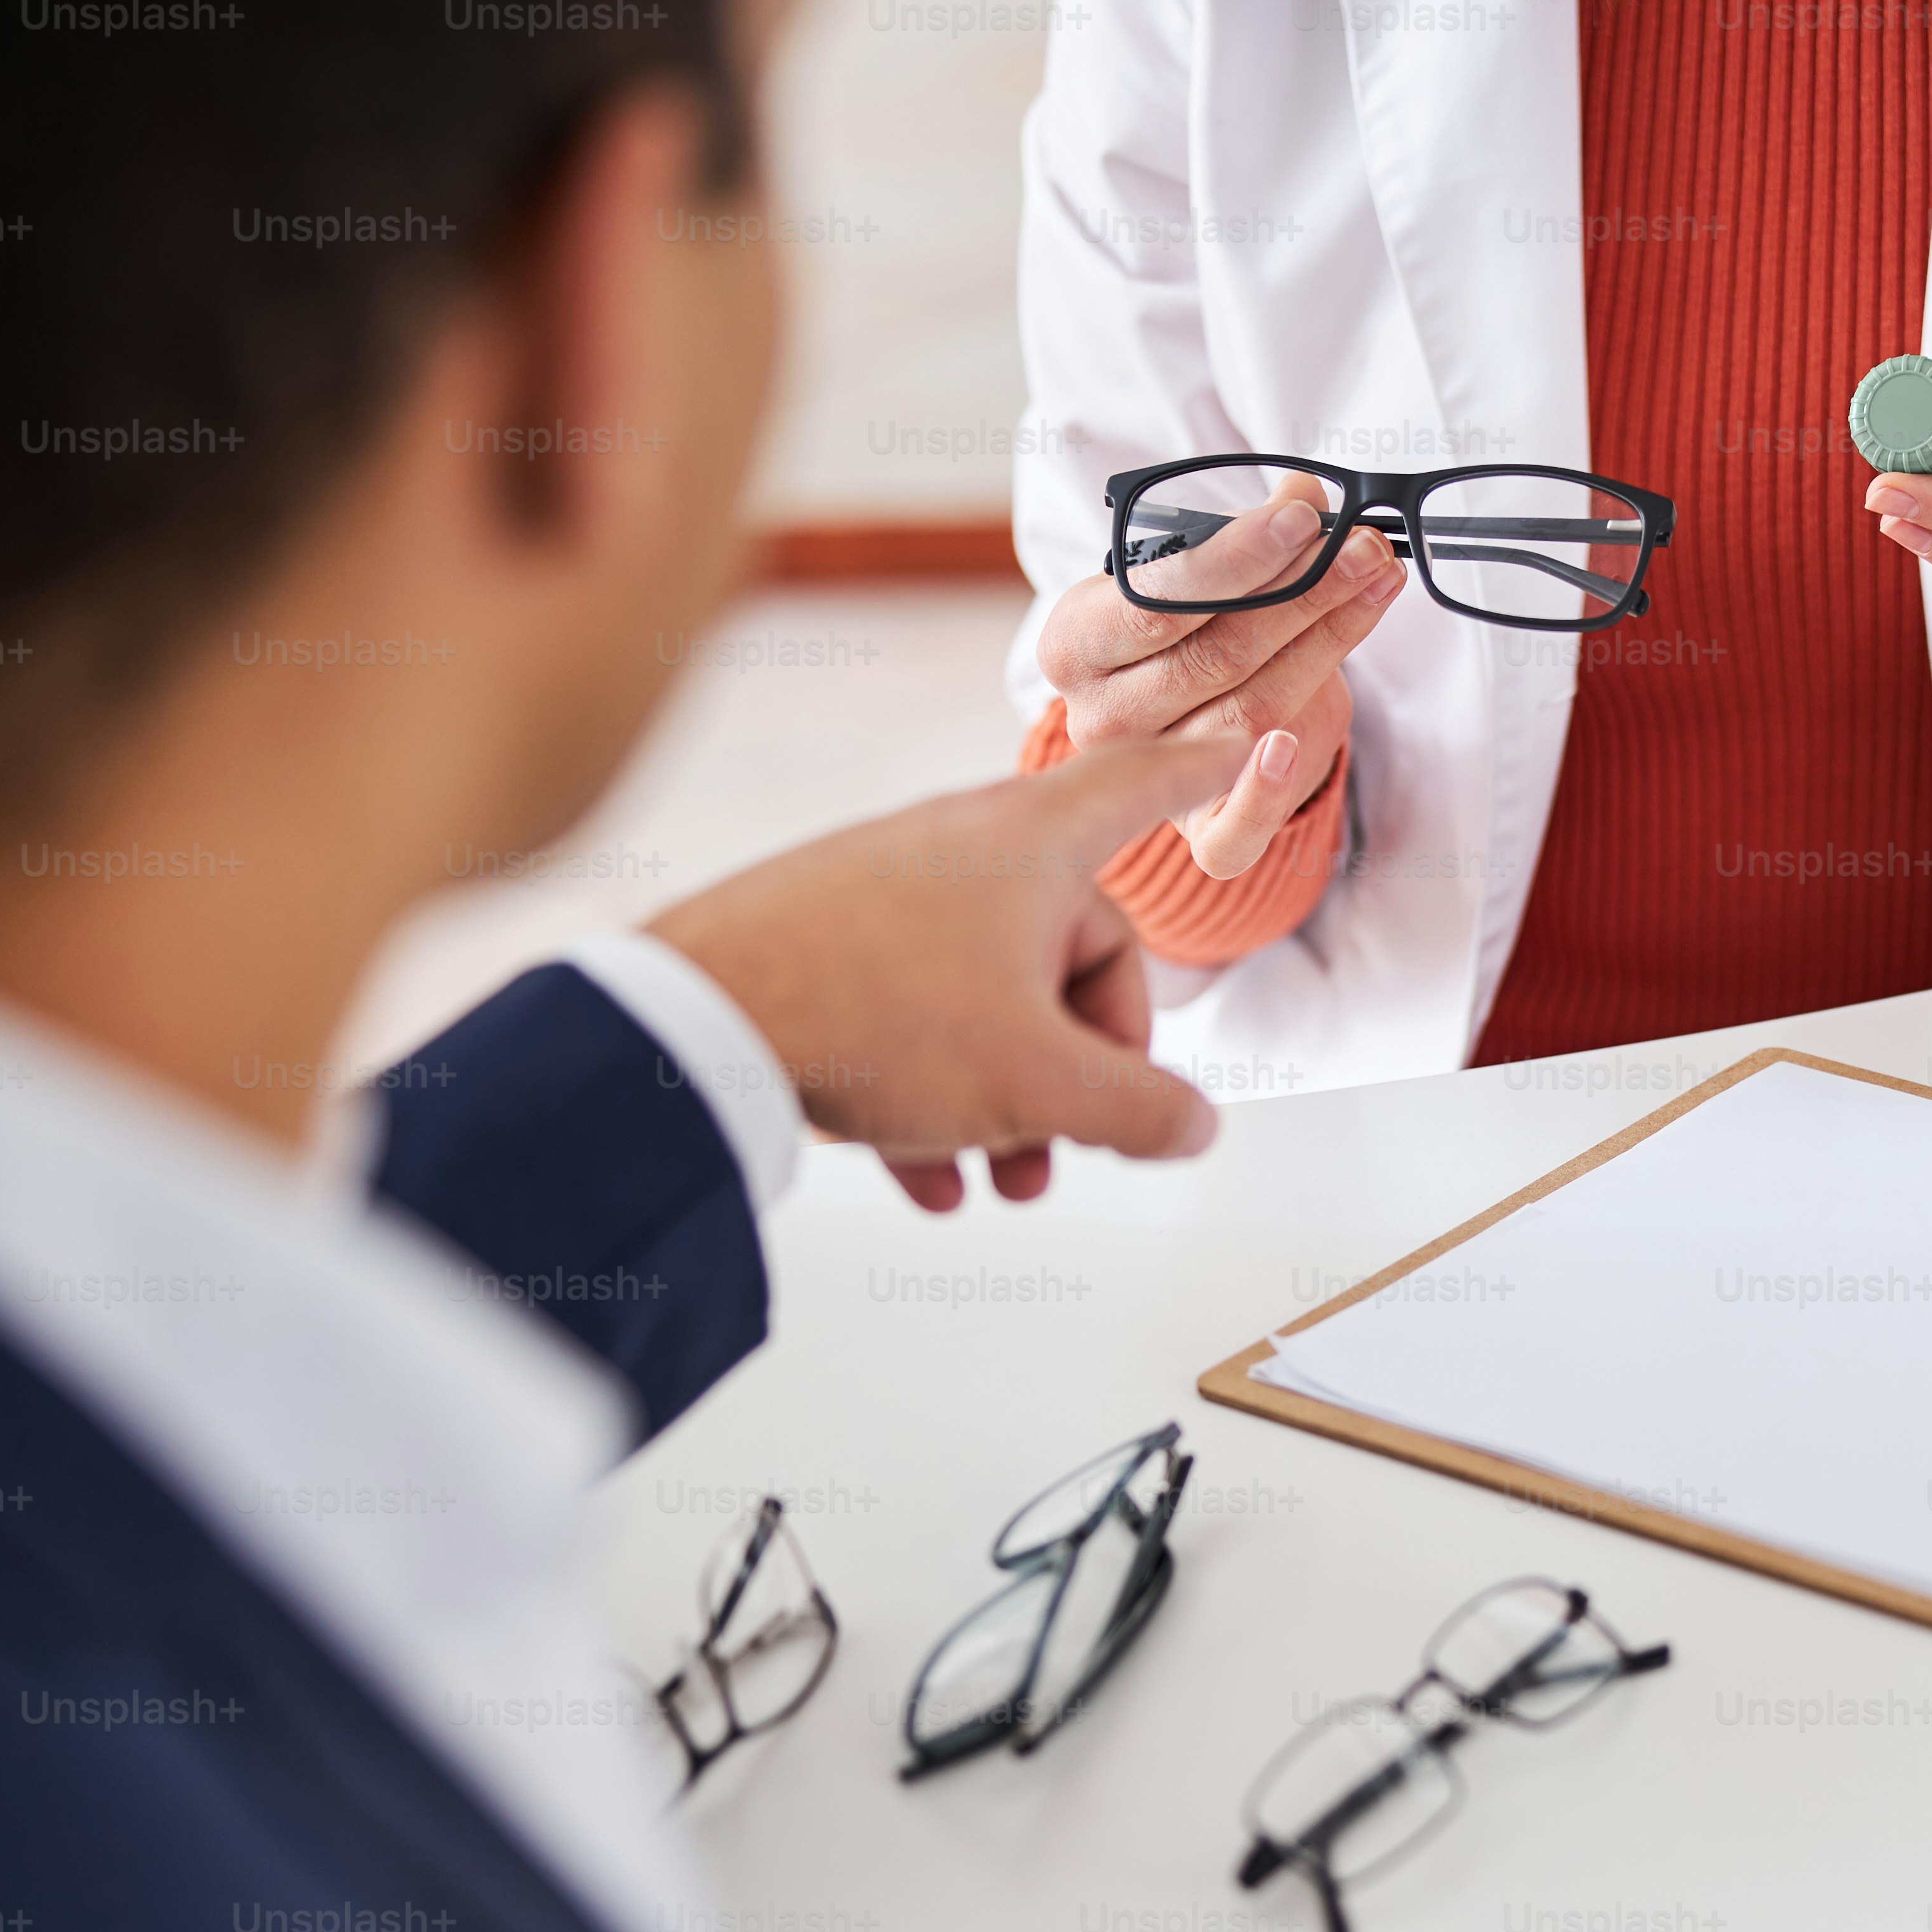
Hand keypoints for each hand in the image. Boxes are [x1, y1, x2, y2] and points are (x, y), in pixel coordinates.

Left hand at [644, 728, 1248, 1210]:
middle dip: (1088, 1064)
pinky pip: (913, 1019)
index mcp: (1035, 846)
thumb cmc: (869, 1014)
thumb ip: (1139, 1110)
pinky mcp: (828, 943)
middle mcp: (964, 851)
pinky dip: (934, 1096)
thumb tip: (1192, 1126)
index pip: (1146, 784)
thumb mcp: (1040, 1084)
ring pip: (990, 997)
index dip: (1203, 775)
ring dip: (1012, 1099)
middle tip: (1081, 1142)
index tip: (1238, 753)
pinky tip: (926, 1178)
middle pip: (1074, 946)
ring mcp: (890, 895)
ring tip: (1002, 1179)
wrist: (693, 1022)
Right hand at [1036, 471, 1403, 875]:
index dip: (1235, 559)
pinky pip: (1233, 832)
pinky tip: (1295, 745)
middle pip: (1215, 655)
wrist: (1182, 726)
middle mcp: (1099, 719)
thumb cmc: (1186, 636)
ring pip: (1248, 715)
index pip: (1155, 601)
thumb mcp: (1199, 578)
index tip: (1304, 517)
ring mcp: (1146, 781)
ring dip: (1326, 645)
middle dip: (1303, 592)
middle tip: (1364, 546)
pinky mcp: (1197, 834)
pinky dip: (1267, 793)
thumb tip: (1303, 494)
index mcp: (1075, 644)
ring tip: (1377, 583)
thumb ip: (1242, 538)